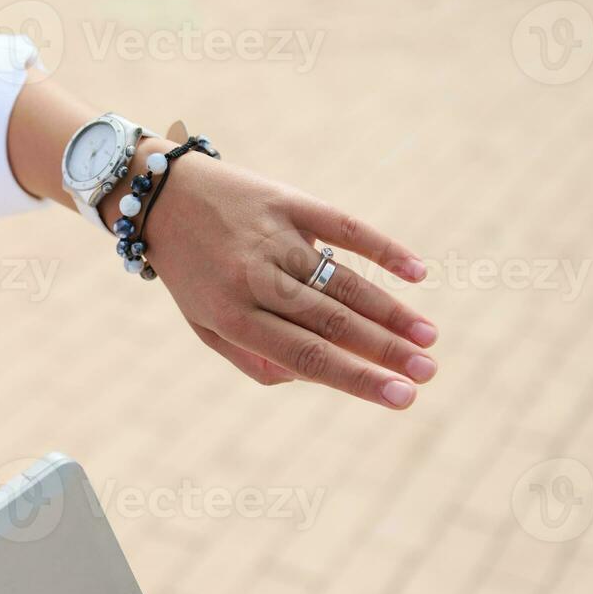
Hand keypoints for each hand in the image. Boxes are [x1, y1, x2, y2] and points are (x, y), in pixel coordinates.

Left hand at [136, 131, 437, 408]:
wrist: (162, 195)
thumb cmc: (193, 272)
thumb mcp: (206, 325)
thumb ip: (257, 358)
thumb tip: (320, 379)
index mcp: (232, 316)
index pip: (306, 356)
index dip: (357, 378)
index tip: (403, 398)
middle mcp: (254, 278)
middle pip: (331, 321)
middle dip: (386, 350)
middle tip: (430, 371)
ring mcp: (274, 237)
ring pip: (342, 280)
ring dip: (391, 310)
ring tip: (428, 337)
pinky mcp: (288, 201)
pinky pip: (344, 226)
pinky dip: (382, 248)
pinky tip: (416, 271)